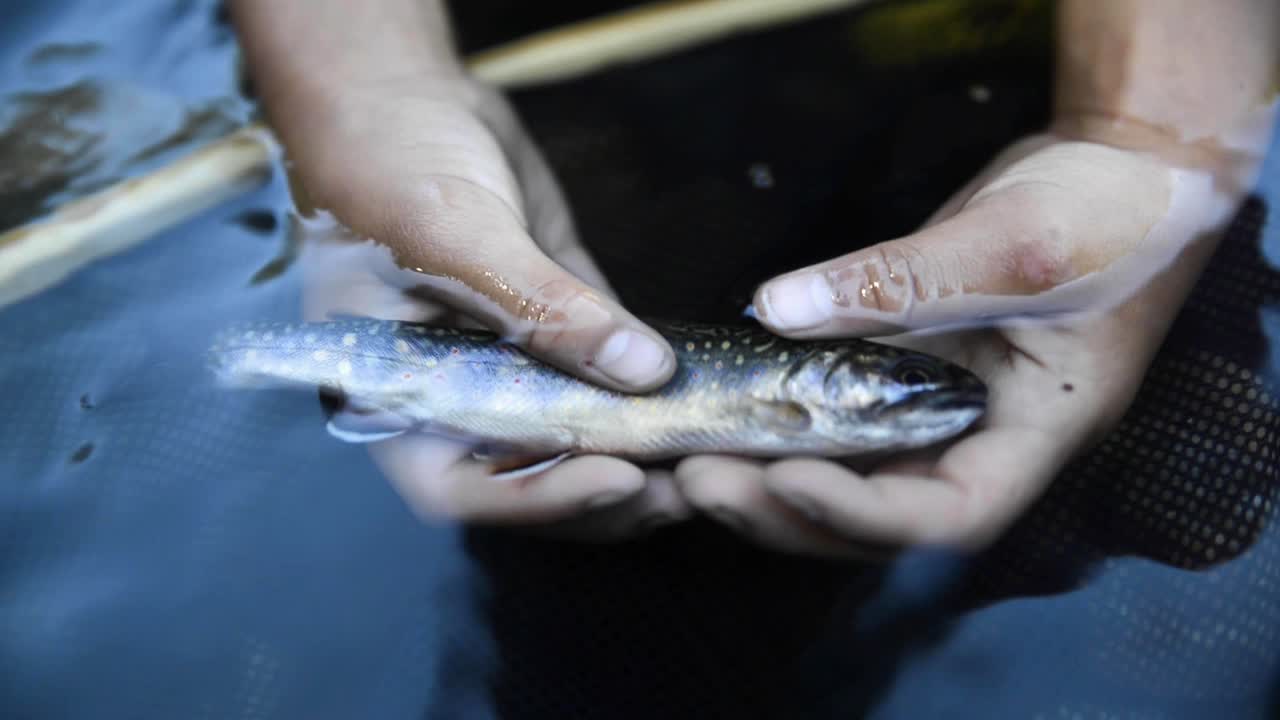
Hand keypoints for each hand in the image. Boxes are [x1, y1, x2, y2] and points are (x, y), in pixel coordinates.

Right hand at [284, 78, 690, 536]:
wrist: (397, 95)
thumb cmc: (386, 163)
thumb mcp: (455, 234)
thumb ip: (541, 307)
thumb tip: (640, 371)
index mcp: (396, 395)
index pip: (458, 485)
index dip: (536, 500)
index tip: (616, 479)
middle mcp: (452, 394)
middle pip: (528, 475)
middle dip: (603, 491)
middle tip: (681, 484)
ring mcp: (508, 362)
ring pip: (574, 431)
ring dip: (635, 450)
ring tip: (703, 454)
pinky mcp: (557, 320)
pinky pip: (604, 370)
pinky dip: (647, 390)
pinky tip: (698, 394)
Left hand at [674, 132, 1248, 556]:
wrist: (1127, 170)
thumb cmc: (1109, 212)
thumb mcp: (1015, 241)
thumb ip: (903, 279)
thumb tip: (775, 310)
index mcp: (1037, 429)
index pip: (952, 511)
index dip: (866, 512)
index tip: (786, 478)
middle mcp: (983, 437)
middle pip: (883, 515)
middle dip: (789, 509)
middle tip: (699, 481)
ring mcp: (941, 407)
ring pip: (853, 474)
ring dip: (771, 478)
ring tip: (690, 464)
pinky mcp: (907, 370)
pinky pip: (841, 416)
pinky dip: (783, 424)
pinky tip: (723, 415)